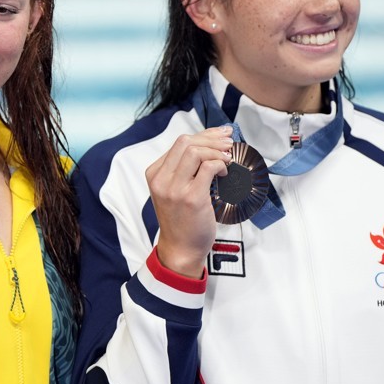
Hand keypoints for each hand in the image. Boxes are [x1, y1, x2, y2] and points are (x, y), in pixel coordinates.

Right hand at [145, 126, 233, 278]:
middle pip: (186, 142)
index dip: (204, 134)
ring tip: (228, 159)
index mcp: (155, 173)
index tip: (220, 134)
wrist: (180, 248)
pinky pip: (208, 168)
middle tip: (229, 144)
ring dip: (217, 151)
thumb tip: (209, 144)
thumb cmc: (181, 220)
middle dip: (211, 139)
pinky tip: (225, 173)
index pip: (179, 142)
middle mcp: (161, 179)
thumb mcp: (172, 190)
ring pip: (195, 152)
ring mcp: (174, 189)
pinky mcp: (191, 198)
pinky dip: (220, 165)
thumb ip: (183, 169)